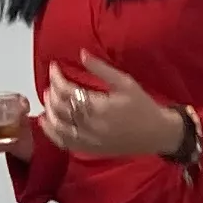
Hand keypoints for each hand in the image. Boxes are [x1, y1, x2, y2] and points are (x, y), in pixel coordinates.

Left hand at [39, 56, 184, 161]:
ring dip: (49, 110)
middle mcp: (90, 125)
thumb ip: (102, 69)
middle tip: (53, 81)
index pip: (67, 90)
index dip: (57, 77)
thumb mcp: (126, 82)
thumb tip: (81, 53)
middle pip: (60, 108)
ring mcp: (88, 140)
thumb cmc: (142, 106)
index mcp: (99, 106)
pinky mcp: (89, 149)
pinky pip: (64, 143)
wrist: (156, 134)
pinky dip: (51, 132)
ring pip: (59, 126)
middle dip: (52, 92)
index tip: (54, 67)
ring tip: (47, 97)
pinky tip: (45, 121)